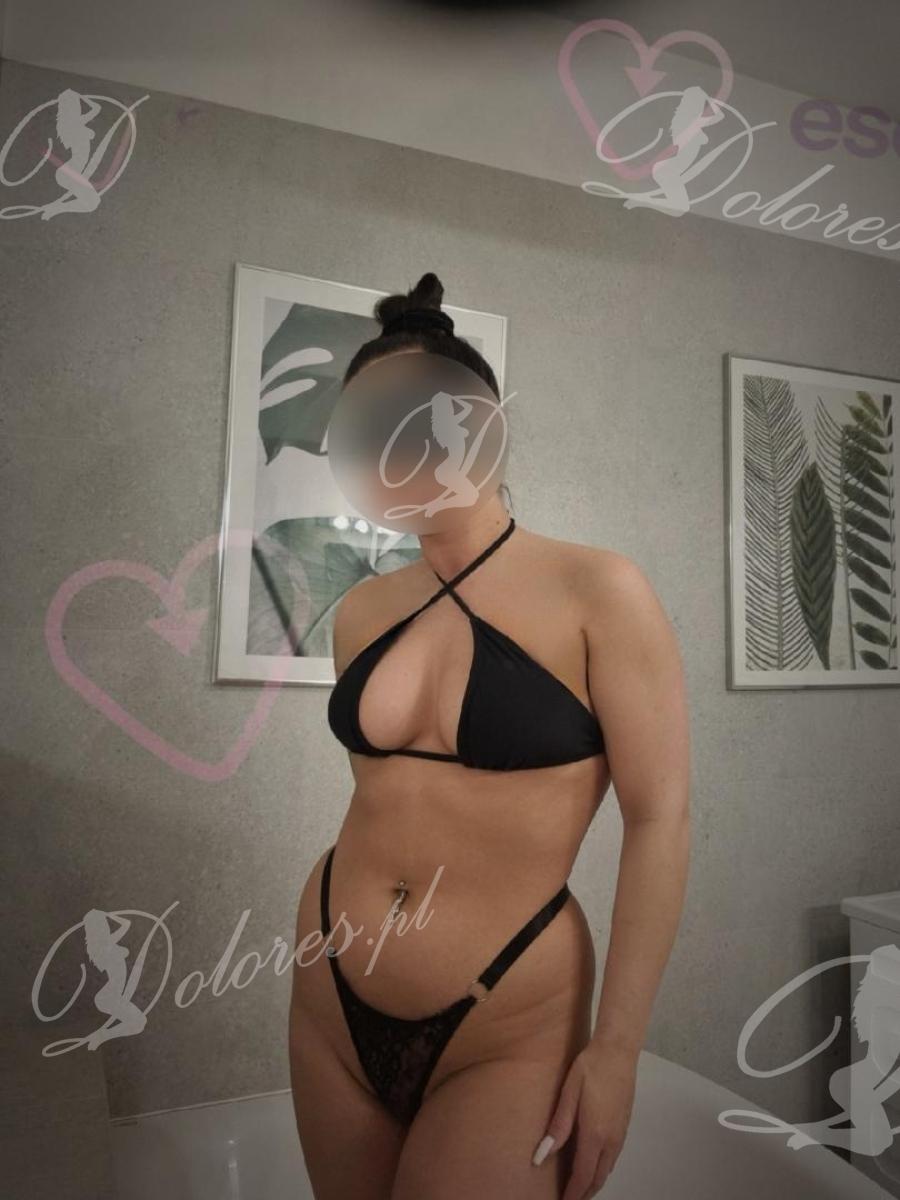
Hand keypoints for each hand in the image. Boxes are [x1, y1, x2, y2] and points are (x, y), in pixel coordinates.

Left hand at [533, 1039, 637, 1198]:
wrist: (618, 1051)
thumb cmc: (590, 1068)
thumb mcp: (569, 1094)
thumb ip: (557, 1127)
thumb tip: (540, 1156)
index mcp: (595, 1134)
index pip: (583, 1175)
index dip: (573, 1193)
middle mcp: (611, 1140)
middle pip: (598, 1178)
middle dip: (584, 1192)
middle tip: (569, 1199)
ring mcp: (620, 1134)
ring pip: (607, 1169)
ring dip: (594, 1182)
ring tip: (578, 1188)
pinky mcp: (624, 1127)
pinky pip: (612, 1158)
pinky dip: (601, 1169)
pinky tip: (592, 1165)